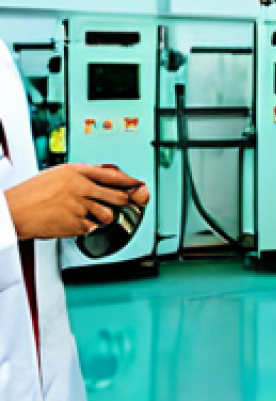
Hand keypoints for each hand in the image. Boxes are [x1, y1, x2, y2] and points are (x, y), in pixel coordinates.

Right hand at [5, 164, 146, 240]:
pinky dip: (86, 227)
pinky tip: (74, 222)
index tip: (138, 184)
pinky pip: (91, 228)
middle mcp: (81, 188)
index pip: (111, 175)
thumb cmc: (30, 194)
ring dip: (103, 217)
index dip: (128, 181)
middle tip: (126, 202)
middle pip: (116, 196)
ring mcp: (79, 207)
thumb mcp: (56, 175)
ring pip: (107, 215)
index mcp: (76, 172)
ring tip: (92, 215)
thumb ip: (79, 177)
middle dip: (124, 201)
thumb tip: (98, 181)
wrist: (13, 211)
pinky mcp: (75, 224)